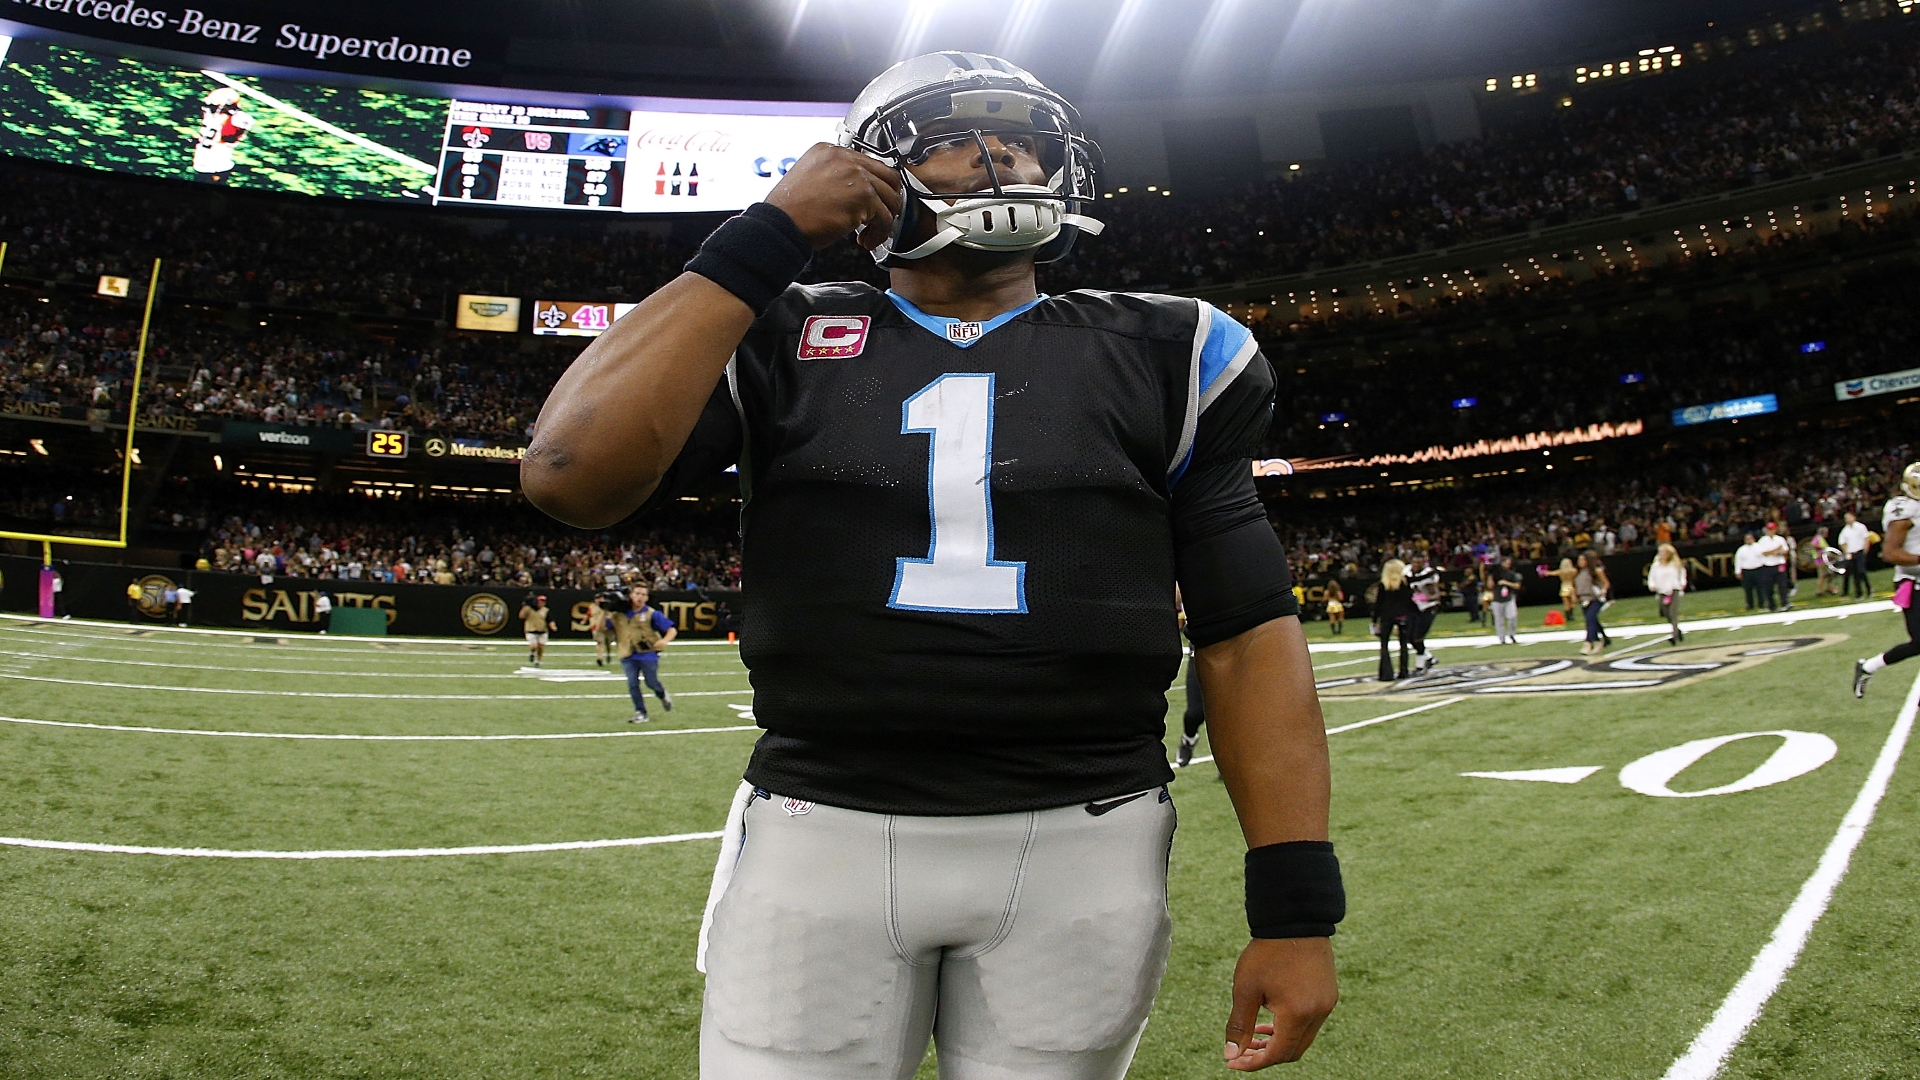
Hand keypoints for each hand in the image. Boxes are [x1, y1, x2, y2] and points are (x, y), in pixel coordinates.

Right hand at [764, 143, 904, 251]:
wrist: (781, 224)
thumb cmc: (789, 211)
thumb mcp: (809, 180)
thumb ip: (832, 178)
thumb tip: (852, 192)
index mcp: (829, 151)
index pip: (867, 163)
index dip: (873, 186)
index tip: (872, 201)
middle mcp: (844, 158)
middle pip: (886, 175)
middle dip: (887, 199)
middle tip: (881, 216)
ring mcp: (856, 175)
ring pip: (890, 197)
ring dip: (884, 219)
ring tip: (871, 233)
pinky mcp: (863, 196)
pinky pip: (885, 217)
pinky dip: (879, 233)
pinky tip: (866, 240)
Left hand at [1223, 937, 1336, 1070]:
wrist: (1294, 919)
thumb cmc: (1267, 952)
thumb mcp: (1246, 989)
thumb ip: (1239, 1025)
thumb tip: (1231, 1054)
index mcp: (1297, 1014)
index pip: (1277, 1054)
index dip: (1254, 1063)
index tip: (1233, 1062)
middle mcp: (1318, 1013)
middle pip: (1293, 1051)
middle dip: (1266, 1055)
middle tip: (1242, 1051)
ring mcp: (1327, 1004)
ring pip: (1303, 1038)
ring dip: (1279, 1042)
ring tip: (1254, 1035)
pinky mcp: (1329, 994)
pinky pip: (1311, 1023)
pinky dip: (1291, 1027)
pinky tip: (1272, 1018)